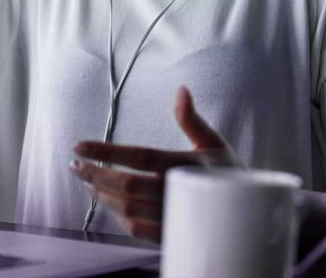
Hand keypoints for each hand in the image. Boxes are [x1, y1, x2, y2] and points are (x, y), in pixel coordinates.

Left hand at [70, 85, 240, 241]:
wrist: (249, 213)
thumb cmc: (228, 172)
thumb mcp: (213, 142)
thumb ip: (191, 118)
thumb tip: (181, 89)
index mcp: (187, 165)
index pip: (139, 157)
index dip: (106, 151)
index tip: (79, 146)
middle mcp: (178, 192)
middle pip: (126, 185)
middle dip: (95, 174)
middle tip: (75, 164)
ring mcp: (173, 217)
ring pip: (126, 208)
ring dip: (101, 194)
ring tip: (87, 180)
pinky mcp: (171, 235)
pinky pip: (136, 229)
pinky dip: (117, 216)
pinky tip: (107, 202)